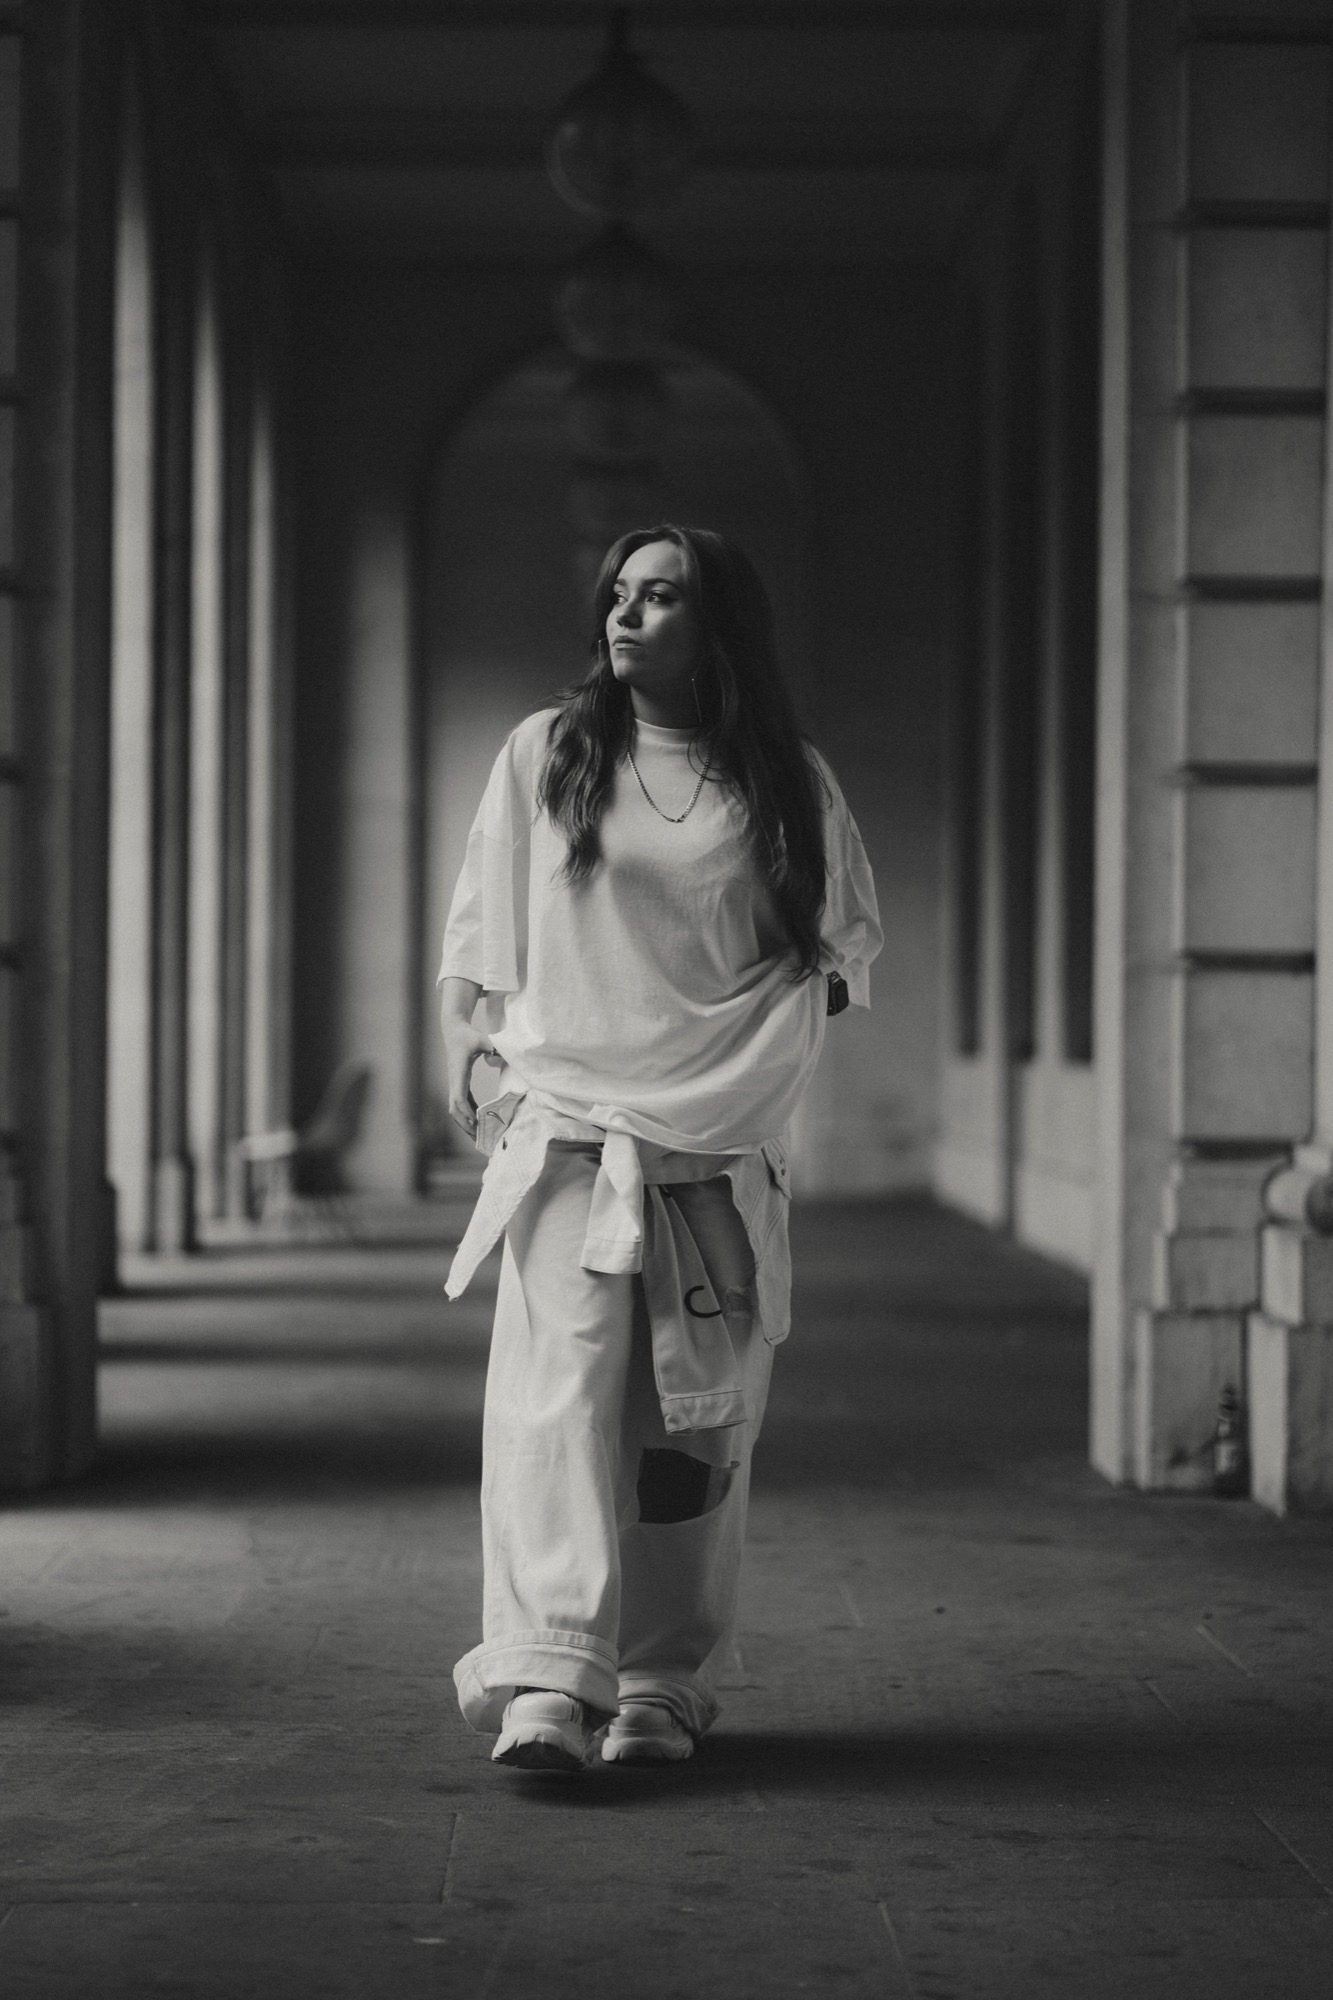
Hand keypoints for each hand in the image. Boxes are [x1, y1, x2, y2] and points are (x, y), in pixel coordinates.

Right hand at [440, 978, 497, 1138]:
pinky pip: (462, 1102)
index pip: (459, 1097)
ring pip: (456, 1109)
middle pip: (455, 1109)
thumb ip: (494, 1047)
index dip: (465, 1111)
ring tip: (479, 1136)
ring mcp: (455, 1083)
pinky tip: (479, 1121)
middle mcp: (455, 1081)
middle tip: (479, 1138)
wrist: (454, 1029)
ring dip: (465, 1123)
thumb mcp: (482, 1039)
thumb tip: (507, 1054)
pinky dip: (469, 1113)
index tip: (475, 1122)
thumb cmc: (468, 1034)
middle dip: (465, 1124)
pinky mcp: (459, 1083)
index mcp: (459, 1073)